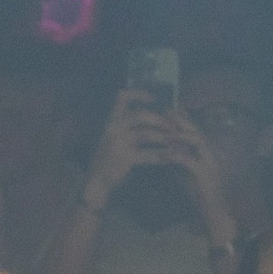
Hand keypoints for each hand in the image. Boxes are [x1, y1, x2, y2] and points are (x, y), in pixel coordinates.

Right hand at [79, 89, 176, 210]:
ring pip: (145, 134)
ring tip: (175, 140)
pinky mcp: (124, 158)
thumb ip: (129, 125)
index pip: (122, 97)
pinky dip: (161, 156)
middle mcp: (113, 127)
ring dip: (163, 137)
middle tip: (173, 126)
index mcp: (112, 119)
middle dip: (160, 119)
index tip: (153, 98)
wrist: (97, 179)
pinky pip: (147, 154)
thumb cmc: (109, 156)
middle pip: (140, 115)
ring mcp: (118, 142)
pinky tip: (170, 157)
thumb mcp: (115, 136)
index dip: (138, 94)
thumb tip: (154, 116)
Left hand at [150, 110, 233, 246]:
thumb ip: (178, 160)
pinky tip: (162, 155)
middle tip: (165, 113)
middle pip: (197, 130)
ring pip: (197, 140)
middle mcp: (212, 153)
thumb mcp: (185, 172)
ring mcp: (210, 163)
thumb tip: (163, 149)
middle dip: (181, 120)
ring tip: (163, 133)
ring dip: (179, 135)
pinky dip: (174, 155)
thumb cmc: (199, 194)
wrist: (213, 212)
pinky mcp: (205, 175)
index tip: (168, 110)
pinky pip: (189, 160)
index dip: (184, 118)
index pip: (196, 129)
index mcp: (208, 151)